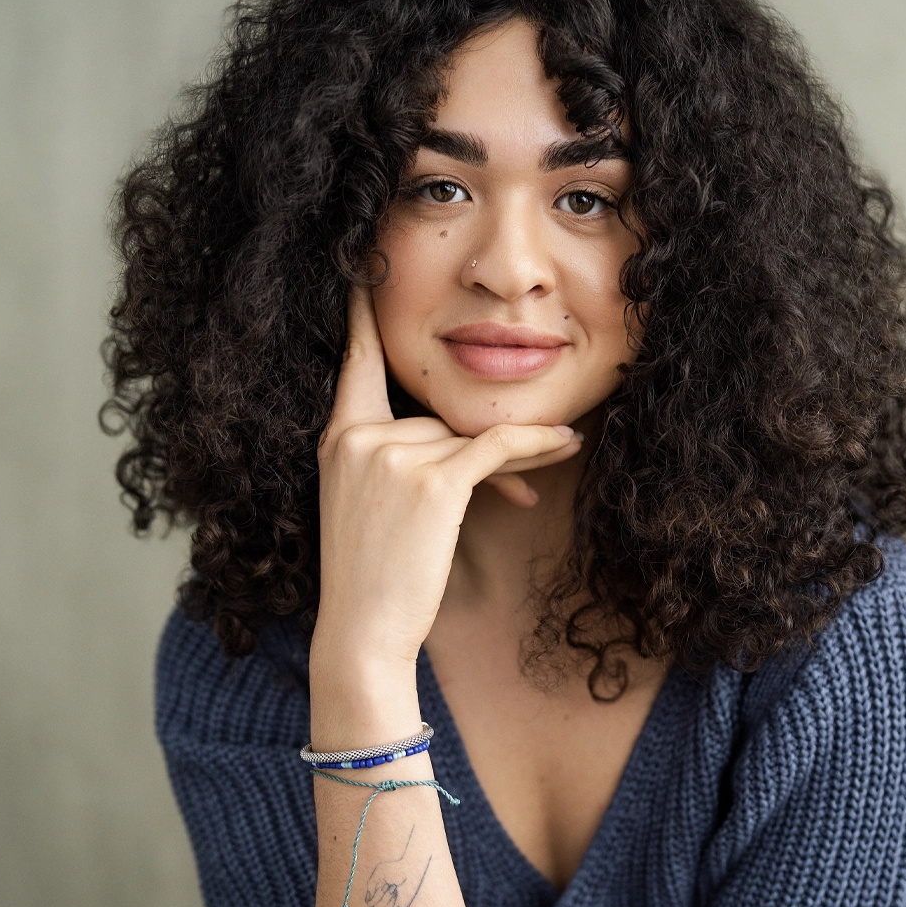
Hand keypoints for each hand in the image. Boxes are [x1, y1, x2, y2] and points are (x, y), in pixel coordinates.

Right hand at [313, 286, 581, 667]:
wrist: (362, 634)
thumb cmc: (372, 578)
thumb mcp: (369, 505)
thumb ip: (402, 457)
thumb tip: (469, 441)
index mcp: (338, 436)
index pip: (356, 361)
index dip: (363, 315)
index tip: (366, 272)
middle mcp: (359, 436)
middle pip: (443, 413)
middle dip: (495, 435)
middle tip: (553, 442)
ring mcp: (392, 455)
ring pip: (473, 436)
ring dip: (521, 455)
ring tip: (558, 461)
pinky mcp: (432, 482)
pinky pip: (496, 450)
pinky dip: (536, 446)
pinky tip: (567, 442)